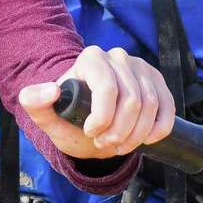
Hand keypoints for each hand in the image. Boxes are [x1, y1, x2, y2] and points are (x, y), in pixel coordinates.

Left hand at [18, 45, 174, 158]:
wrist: (88, 125)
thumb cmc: (67, 118)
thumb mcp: (46, 116)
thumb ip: (34, 102)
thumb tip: (51, 90)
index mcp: (90, 58)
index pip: (106, 88)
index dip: (103, 117)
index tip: (91, 134)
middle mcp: (118, 57)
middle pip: (131, 100)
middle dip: (119, 130)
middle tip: (104, 144)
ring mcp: (141, 68)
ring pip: (151, 105)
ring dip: (137, 134)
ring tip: (118, 145)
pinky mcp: (157, 82)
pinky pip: (168, 107)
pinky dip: (159, 128)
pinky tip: (146, 140)